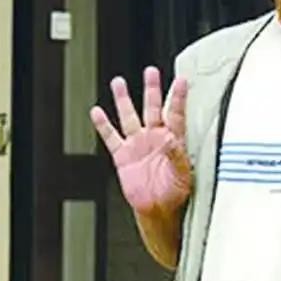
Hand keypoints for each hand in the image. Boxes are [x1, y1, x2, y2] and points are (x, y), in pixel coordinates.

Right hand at [90, 67, 191, 216]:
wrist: (159, 210)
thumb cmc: (177, 193)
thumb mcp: (183, 174)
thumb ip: (177, 155)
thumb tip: (171, 139)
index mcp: (174, 140)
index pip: (176, 114)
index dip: (179, 97)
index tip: (182, 79)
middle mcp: (155, 138)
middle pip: (153, 108)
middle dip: (151, 89)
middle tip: (151, 71)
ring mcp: (138, 145)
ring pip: (130, 117)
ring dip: (123, 100)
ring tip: (118, 82)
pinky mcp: (123, 156)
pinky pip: (111, 137)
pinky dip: (103, 125)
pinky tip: (97, 111)